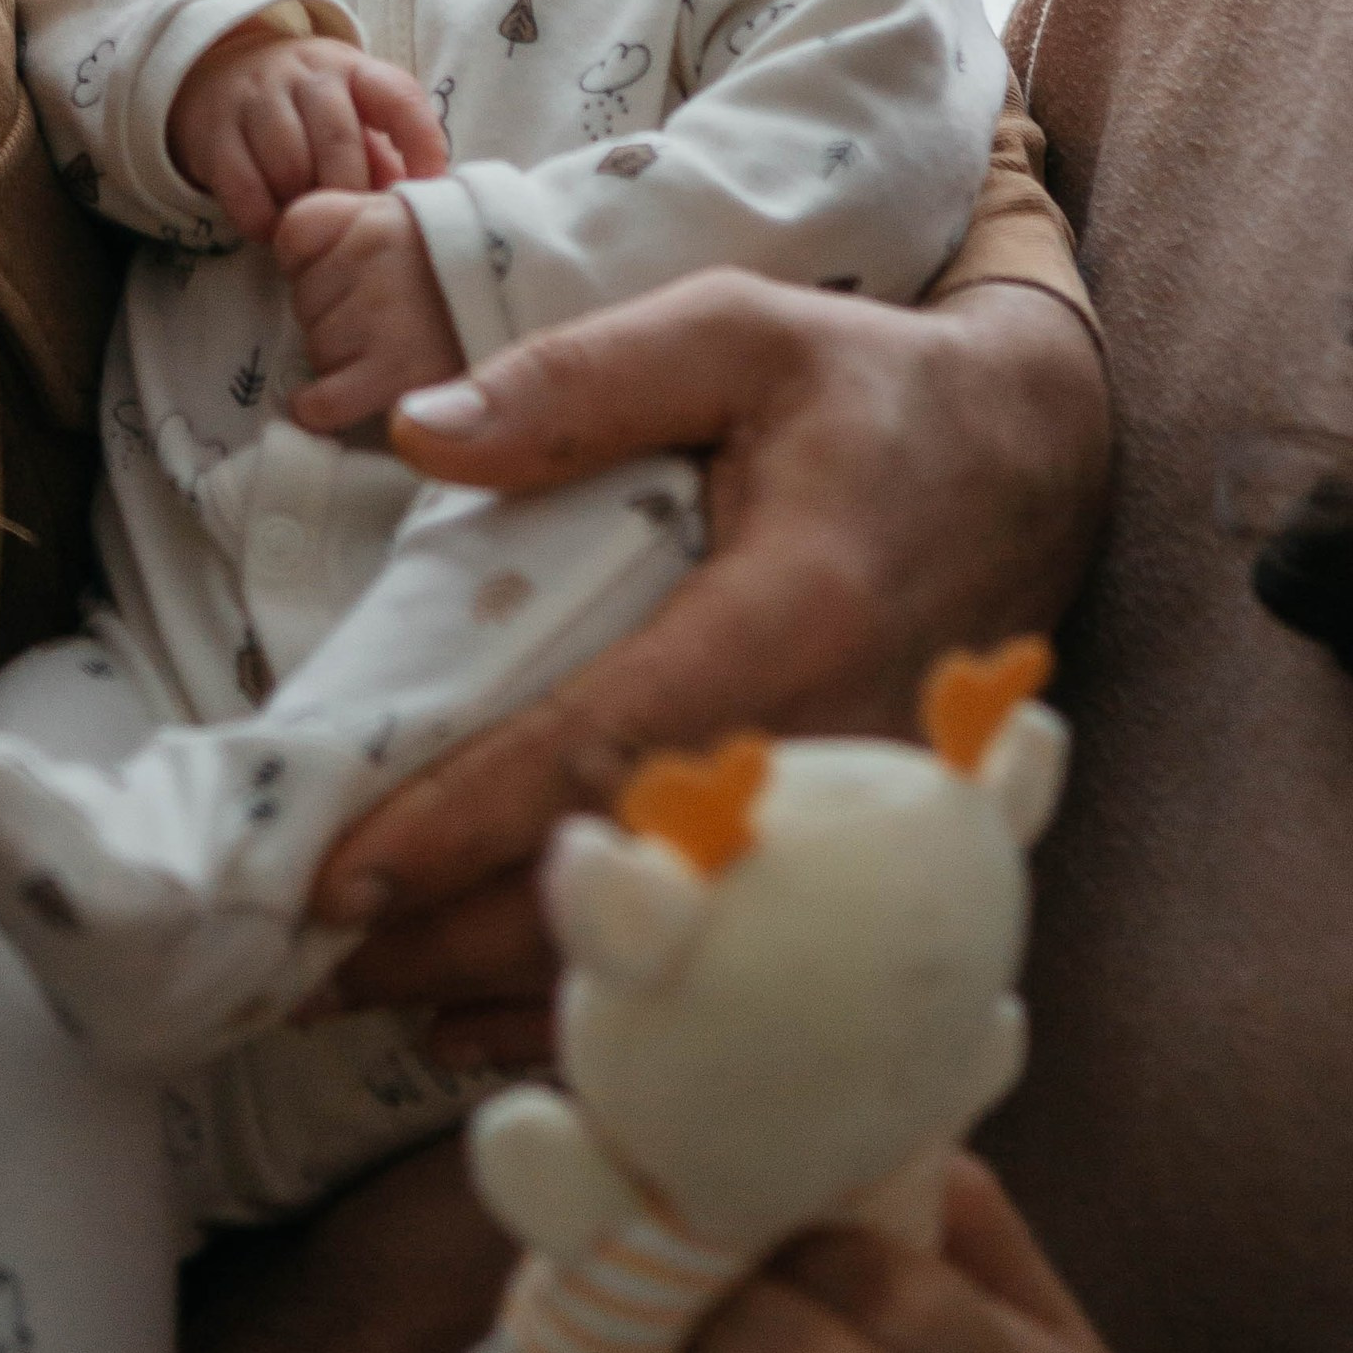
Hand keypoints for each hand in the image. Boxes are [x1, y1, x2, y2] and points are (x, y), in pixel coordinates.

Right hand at [169, 24, 446, 241]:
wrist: (219, 74)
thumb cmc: (305, 108)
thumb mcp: (349, 111)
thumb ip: (382, 154)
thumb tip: (415, 202)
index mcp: (352, 69)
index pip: (397, 96)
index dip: (421, 141)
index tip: (429, 184)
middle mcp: (304, 75)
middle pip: (338, 138)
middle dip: (349, 190)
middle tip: (350, 222)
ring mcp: (255, 98)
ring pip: (289, 163)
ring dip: (304, 206)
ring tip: (310, 223)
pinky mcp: (213, 130)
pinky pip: (242, 186)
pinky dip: (262, 218)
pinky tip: (272, 225)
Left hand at [274, 190, 466, 429]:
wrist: (544, 294)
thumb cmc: (474, 265)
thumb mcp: (418, 219)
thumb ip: (364, 225)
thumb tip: (302, 250)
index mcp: (373, 216)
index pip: (296, 235)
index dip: (316, 260)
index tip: (347, 272)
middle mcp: (371, 259)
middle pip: (305, 299)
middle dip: (333, 313)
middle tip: (387, 319)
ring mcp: (380, 317)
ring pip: (315, 351)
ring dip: (340, 360)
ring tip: (394, 352)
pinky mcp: (393, 376)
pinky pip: (322, 402)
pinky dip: (321, 408)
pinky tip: (341, 402)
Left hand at [308, 274, 1106, 1067]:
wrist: (1039, 452)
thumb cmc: (870, 389)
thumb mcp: (733, 332)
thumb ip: (578, 380)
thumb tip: (416, 435)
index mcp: (796, 610)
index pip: (607, 741)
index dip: (473, 821)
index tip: (348, 877)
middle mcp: (842, 738)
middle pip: (636, 877)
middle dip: (462, 935)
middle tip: (312, 965)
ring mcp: (870, 816)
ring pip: (690, 943)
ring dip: (524, 988)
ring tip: (374, 1001)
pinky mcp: (877, 849)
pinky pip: (741, 952)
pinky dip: (626, 1001)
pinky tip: (504, 1019)